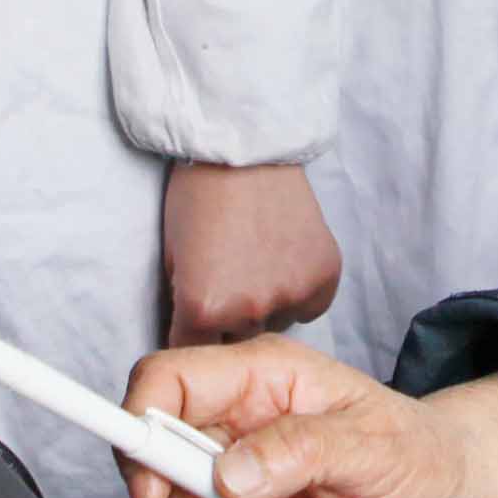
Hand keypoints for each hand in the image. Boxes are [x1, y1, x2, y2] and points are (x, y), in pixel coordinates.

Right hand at [116, 345, 497, 497]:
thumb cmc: (416, 452)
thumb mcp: (372, 446)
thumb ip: (300, 450)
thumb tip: (229, 475)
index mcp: (255, 382)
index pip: (163, 384)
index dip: (140, 432)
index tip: (158, 494)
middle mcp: (230, 431)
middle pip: (167, 485)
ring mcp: (229, 490)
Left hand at [160, 159, 342, 346]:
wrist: (244, 146)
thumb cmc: (199, 195)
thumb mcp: (172, 257)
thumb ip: (184, 307)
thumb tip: (195, 338)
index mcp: (202, 308)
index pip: (193, 351)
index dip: (193, 332)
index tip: (198, 317)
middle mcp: (248, 310)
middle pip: (237, 340)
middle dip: (231, 318)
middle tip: (230, 275)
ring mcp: (291, 294)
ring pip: (276, 323)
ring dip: (267, 304)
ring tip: (259, 260)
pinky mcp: (325, 277)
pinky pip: (310, 306)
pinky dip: (300, 289)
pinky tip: (286, 257)